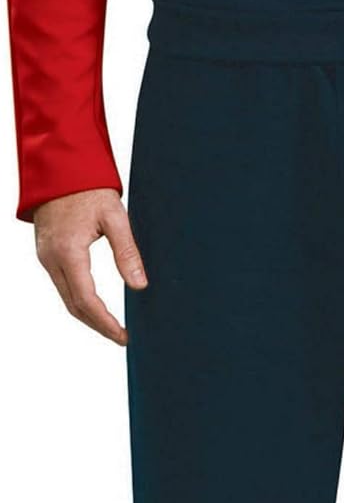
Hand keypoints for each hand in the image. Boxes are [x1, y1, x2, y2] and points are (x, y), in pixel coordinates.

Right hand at [33, 188, 148, 344]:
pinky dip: (78, 299)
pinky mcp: (46, 252)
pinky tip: (95, 303)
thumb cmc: (89, 186)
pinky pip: (61, 284)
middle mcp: (51, 259)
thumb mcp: (115, 216)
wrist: (61, 165)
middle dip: (97, 325)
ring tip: (112, 325)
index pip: (86, 301)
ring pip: (65, 297)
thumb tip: (140, 285)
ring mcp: (45, 257)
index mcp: (68, 251)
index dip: (105, 323)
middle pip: (73, 306)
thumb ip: (126, 252)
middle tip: (121, 336)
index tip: (123, 336)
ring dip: (87, 314)